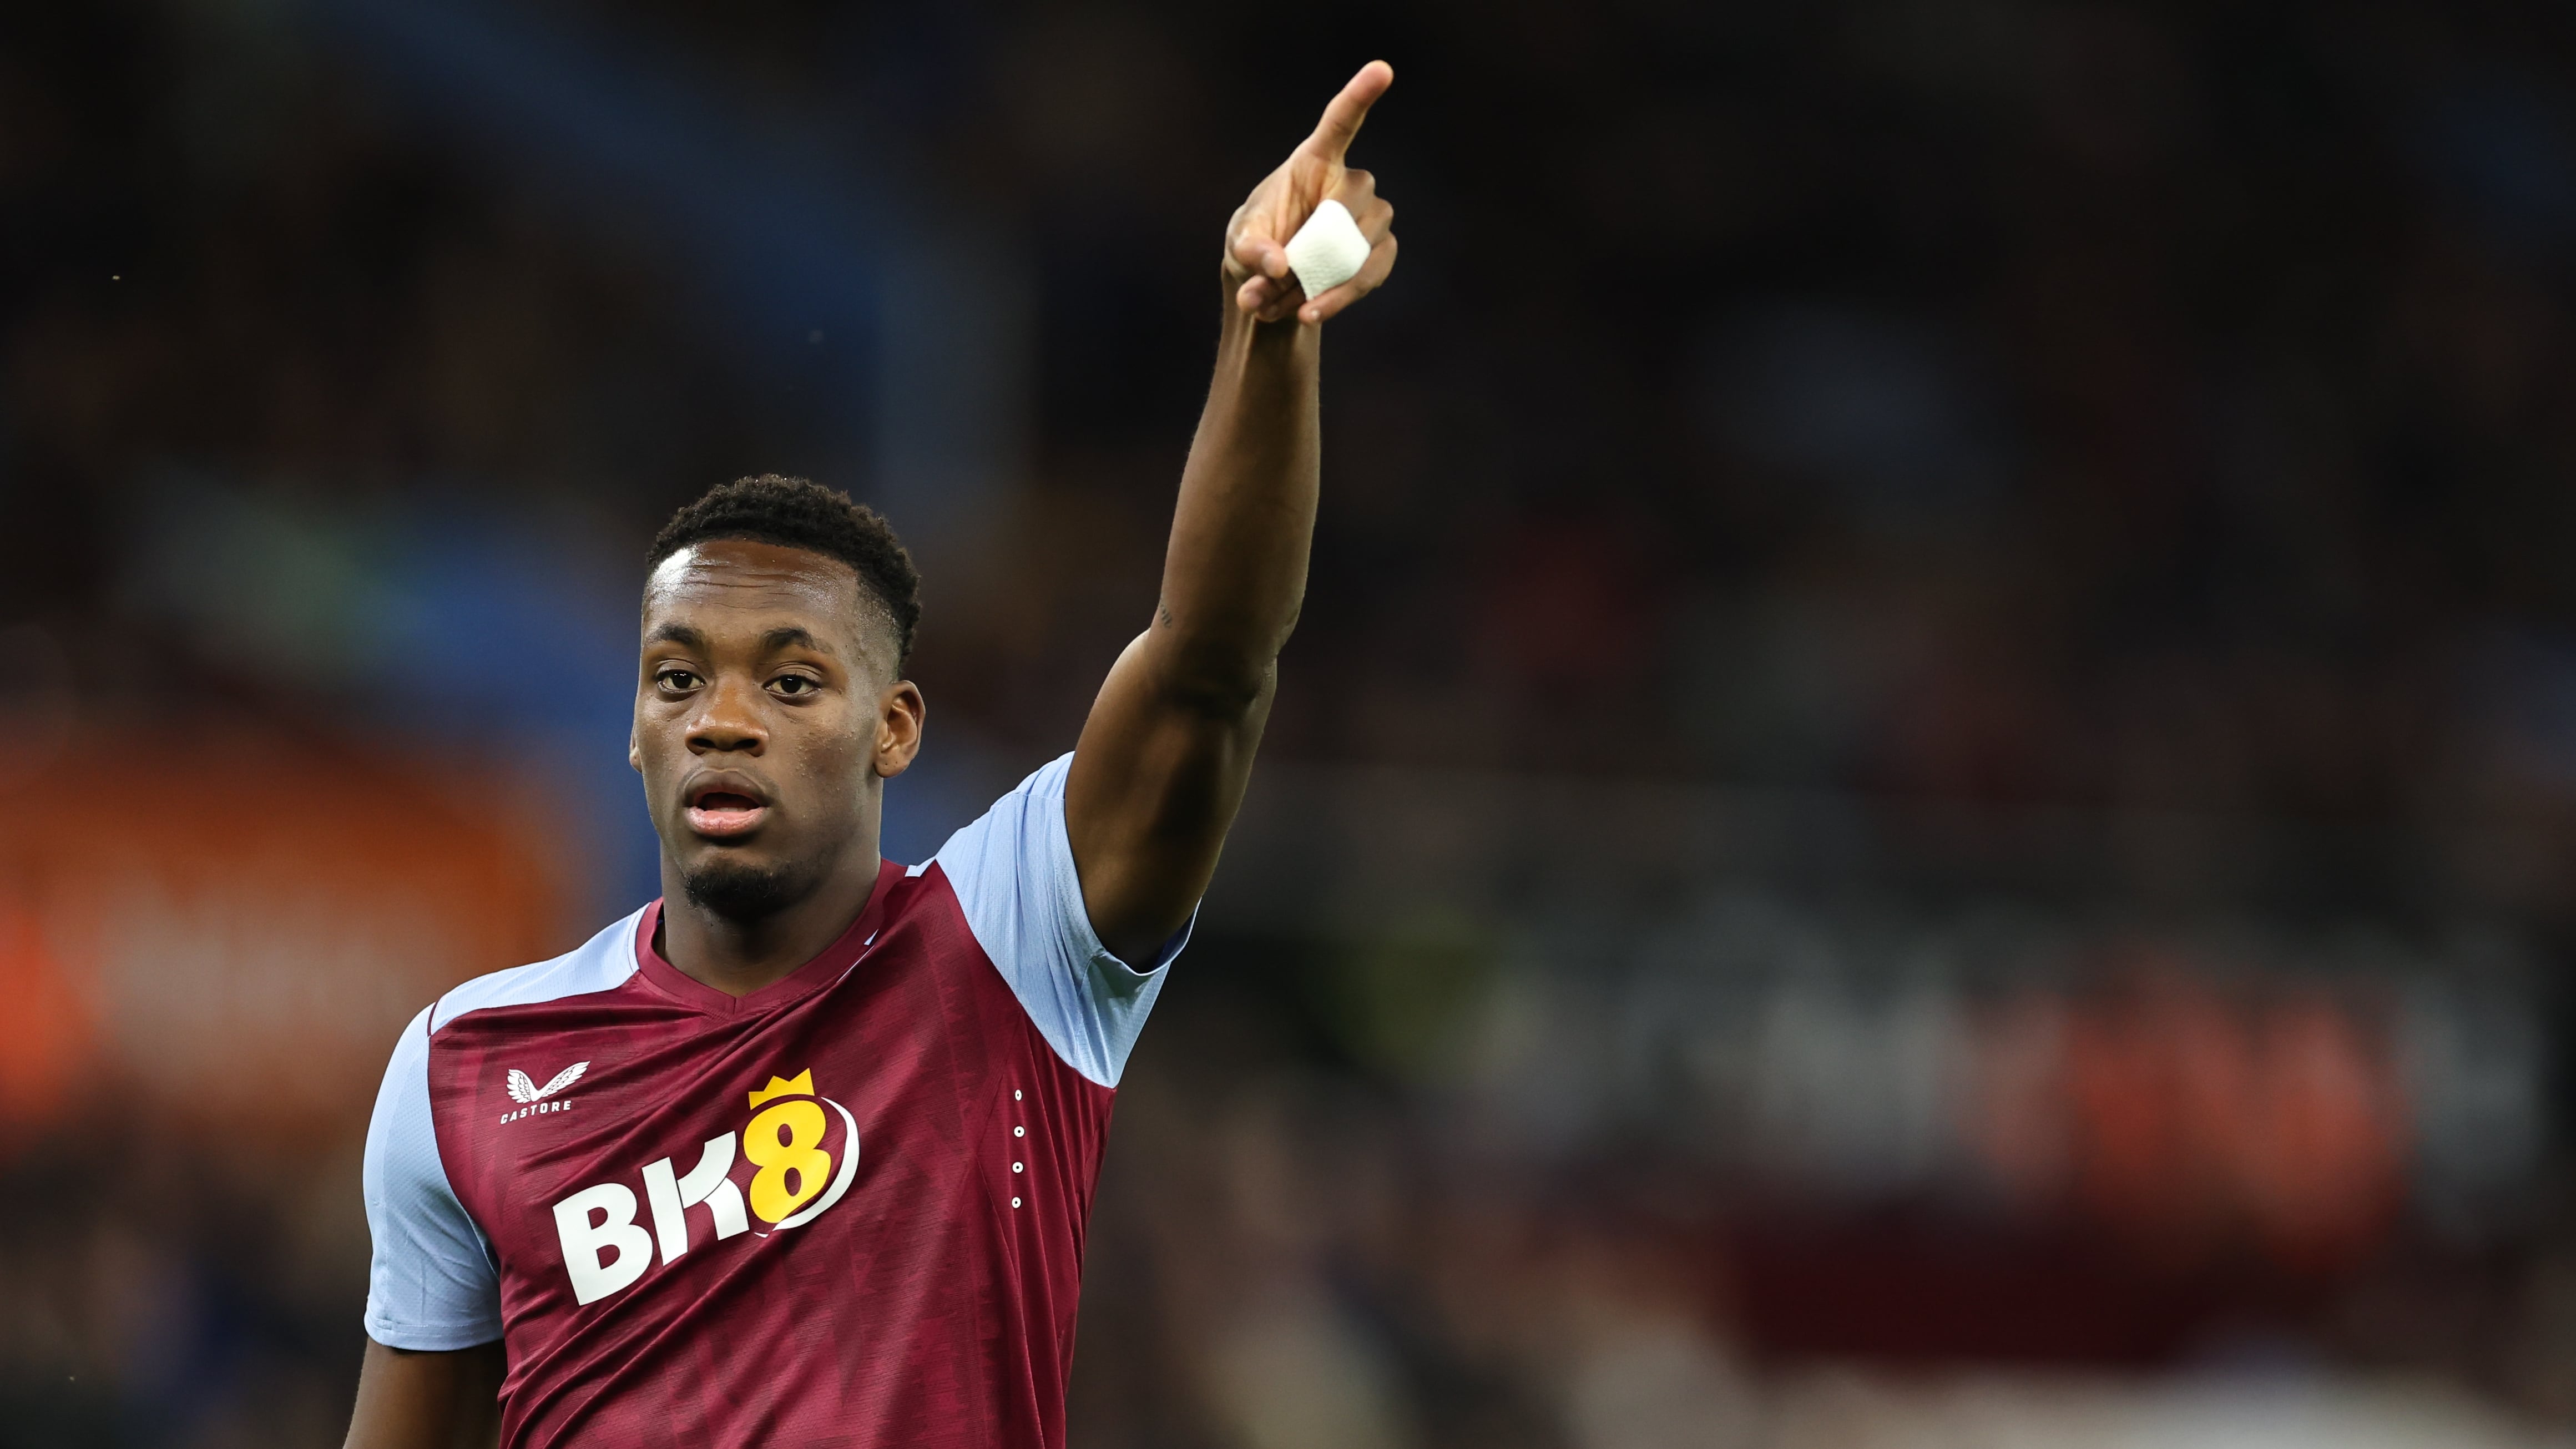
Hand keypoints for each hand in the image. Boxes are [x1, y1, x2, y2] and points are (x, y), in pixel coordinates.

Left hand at [1224, 61, 1398, 325]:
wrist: (1274, 278)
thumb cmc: (1257, 242)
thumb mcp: (1240, 243)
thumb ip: (1251, 251)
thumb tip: (1280, 267)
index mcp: (1316, 158)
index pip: (1342, 120)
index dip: (1361, 94)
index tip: (1382, 68)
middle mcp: (1351, 182)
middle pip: (1343, 208)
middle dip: (1306, 253)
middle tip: (1266, 284)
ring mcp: (1373, 216)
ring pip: (1355, 248)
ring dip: (1315, 283)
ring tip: (1275, 305)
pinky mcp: (1382, 250)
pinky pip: (1370, 273)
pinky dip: (1338, 297)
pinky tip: (1309, 313)